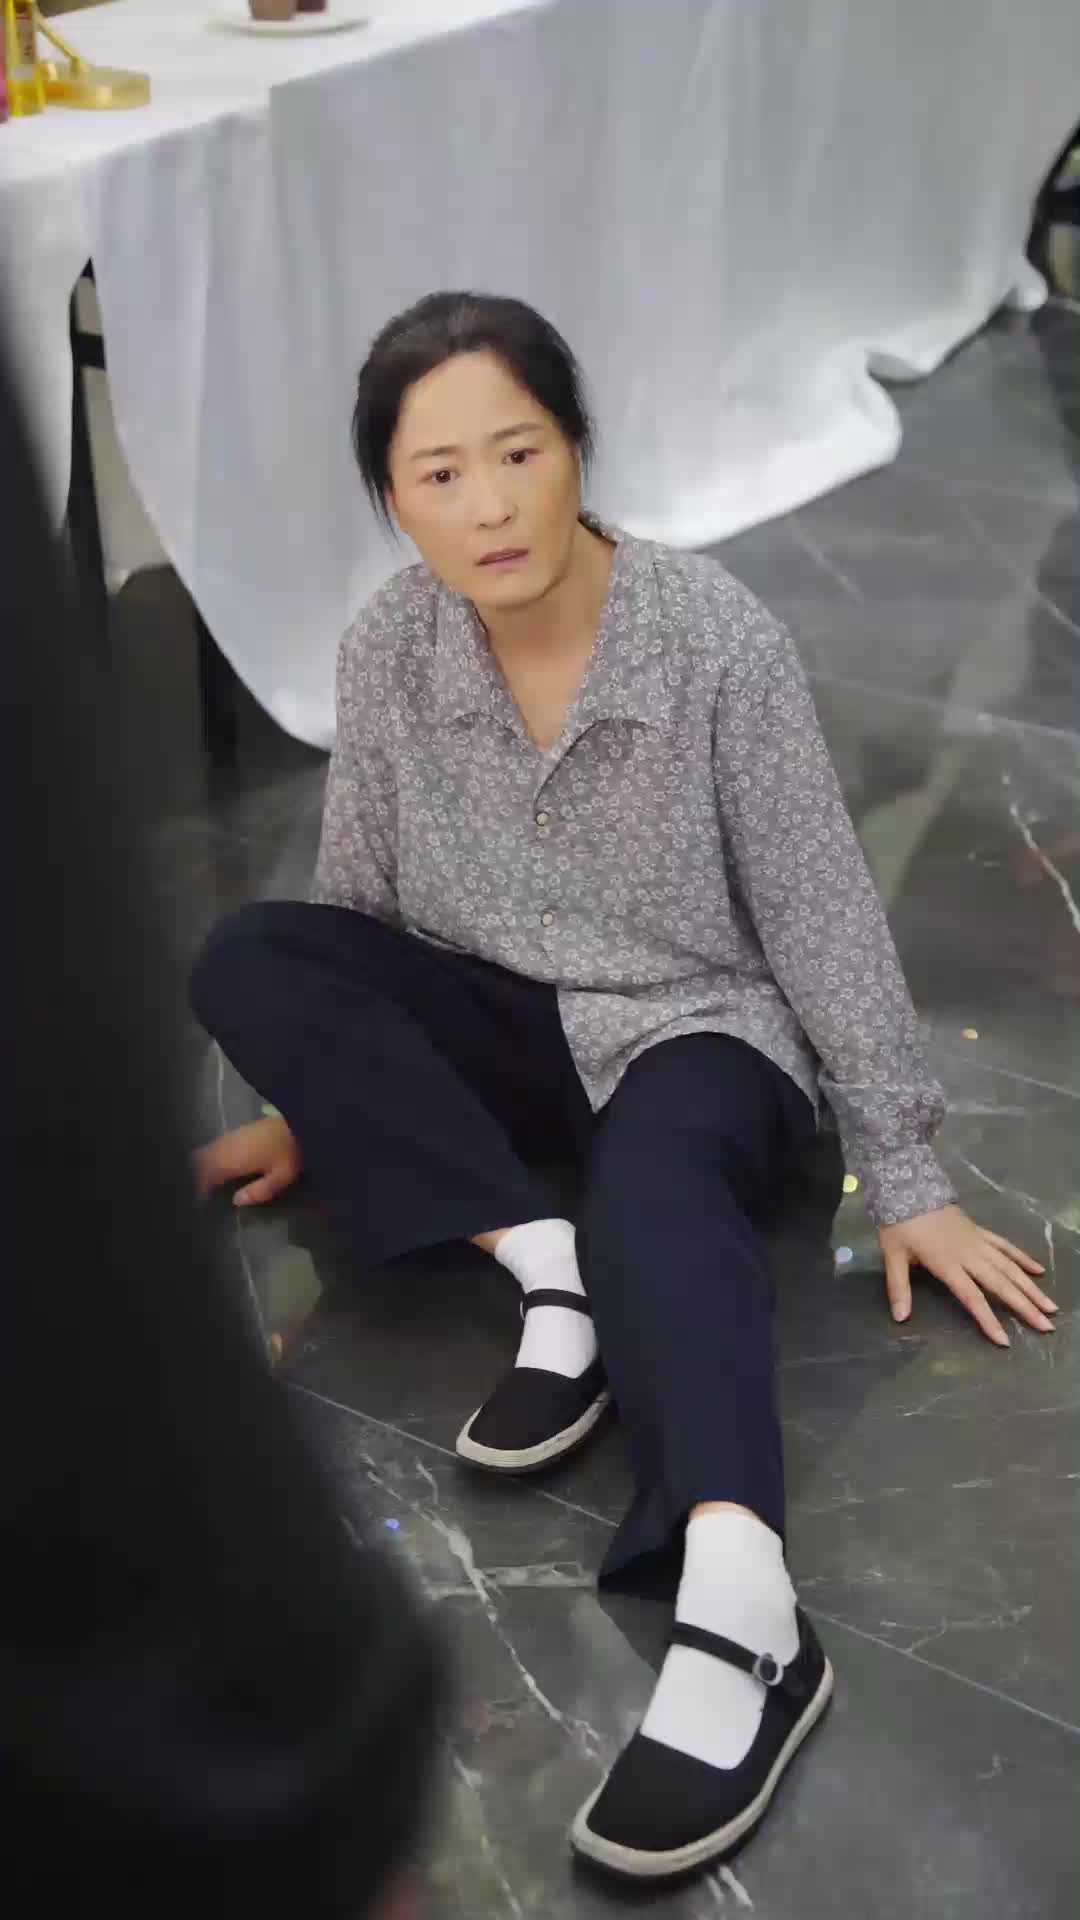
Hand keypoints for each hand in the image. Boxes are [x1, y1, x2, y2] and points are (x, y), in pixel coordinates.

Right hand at [194, 1115, 301, 1207]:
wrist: (302, 1119)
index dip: (201, 1186)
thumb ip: (258, 1191)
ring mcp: (232, 1135)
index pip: (208, 1173)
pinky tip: (217, 1165)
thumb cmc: (291, 1152)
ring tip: (204, 1180)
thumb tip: (236, 1201)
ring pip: (208, 1150)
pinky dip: (211, 1155)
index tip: (200, 1200)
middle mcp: (228, 1145)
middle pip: (203, 1160)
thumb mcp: (281, 1177)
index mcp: (235, 1159)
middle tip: (199, 1191)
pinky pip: (216, 1144)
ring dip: (203, 1165)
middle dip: (197, 1175)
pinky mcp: (239, 1129)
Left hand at [879, 1204, 1056, 1346]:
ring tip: (1050, 1306)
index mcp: (947, 1263)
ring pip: (1010, 1267)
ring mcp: (978, 1242)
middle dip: (1024, 1306)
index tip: (1005, 1340)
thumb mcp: (892, 1256)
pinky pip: (1006, 1246)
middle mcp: (969, 1254)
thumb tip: (900, 1318)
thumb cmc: (899, 1223)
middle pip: (1001, 1284)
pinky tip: (1039, 1270)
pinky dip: (1023, 1258)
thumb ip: (898, 1287)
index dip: (988, 1319)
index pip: (972, 1297)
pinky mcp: (980, 1231)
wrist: (909, 1187)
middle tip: (1046, 1326)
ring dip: (1031, 1287)